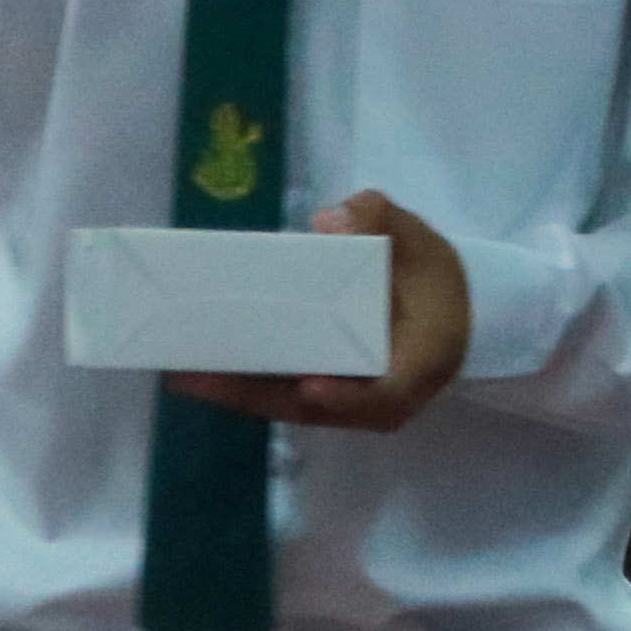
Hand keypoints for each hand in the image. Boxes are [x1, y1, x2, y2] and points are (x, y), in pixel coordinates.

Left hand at [171, 192, 472, 436]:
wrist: (449, 308)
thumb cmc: (430, 274)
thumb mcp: (416, 239)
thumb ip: (379, 222)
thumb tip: (328, 221)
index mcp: (418, 365)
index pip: (384, 395)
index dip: (347, 397)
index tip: (312, 386)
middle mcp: (380, 397)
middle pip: (317, 409)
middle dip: (257, 395)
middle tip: (198, 375)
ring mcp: (350, 400)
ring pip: (291, 406)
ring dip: (238, 393)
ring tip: (181, 373)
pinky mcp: (326, 393)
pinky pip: (284, 394)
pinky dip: (244, 384)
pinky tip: (199, 369)